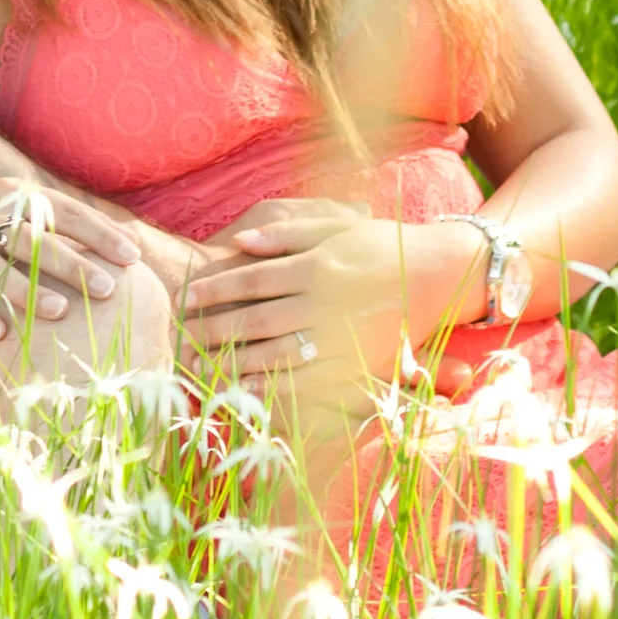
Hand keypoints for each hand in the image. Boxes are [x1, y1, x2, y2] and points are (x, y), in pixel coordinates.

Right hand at [0, 180, 134, 335]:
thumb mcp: (24, 209)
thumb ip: (72, 223)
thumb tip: (135, 240)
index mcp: (14, 196)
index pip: (64, 212)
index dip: (99, 234)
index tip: (132, 258)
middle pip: (31, 241)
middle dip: (70, 264)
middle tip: (106, 288)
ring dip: (26, 291)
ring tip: (60, 311)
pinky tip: (2, 334)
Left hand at [179, 200, 473, 395]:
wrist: (437, 276)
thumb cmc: (380, 244)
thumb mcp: (336, 226)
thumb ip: (287, 233)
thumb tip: (239, 244)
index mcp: (317, 266)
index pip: (253, 280)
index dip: (215, 289)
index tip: (185, 298)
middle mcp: (325, 304)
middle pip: (256, 320)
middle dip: (213, 330)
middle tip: (180, 337)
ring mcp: (340, 338)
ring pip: (275, 355)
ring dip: (233, 363)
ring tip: (199, 367)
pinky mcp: (355, 365)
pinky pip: (307, 382)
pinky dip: (273, 389)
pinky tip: (244, 392)